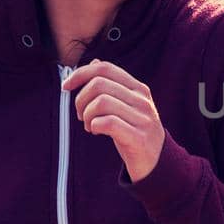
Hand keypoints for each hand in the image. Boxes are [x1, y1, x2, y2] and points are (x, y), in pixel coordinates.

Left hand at [62, 59, 165, 181]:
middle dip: (81, 99)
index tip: (66, 86)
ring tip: (90, 125)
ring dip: (87, 115)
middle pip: (99, 84)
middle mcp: (142, 100)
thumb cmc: (136, 132)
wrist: (157, 161)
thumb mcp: (127, 105)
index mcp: (138, 88)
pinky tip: (97, 131)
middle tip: (82, 115)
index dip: (81, 73)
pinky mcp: (138, 137)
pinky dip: (95, 126)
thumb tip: (94, 62)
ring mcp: (142, 118)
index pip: (105, 68)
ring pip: (101, 102)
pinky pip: (107, 123)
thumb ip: (112, 84)